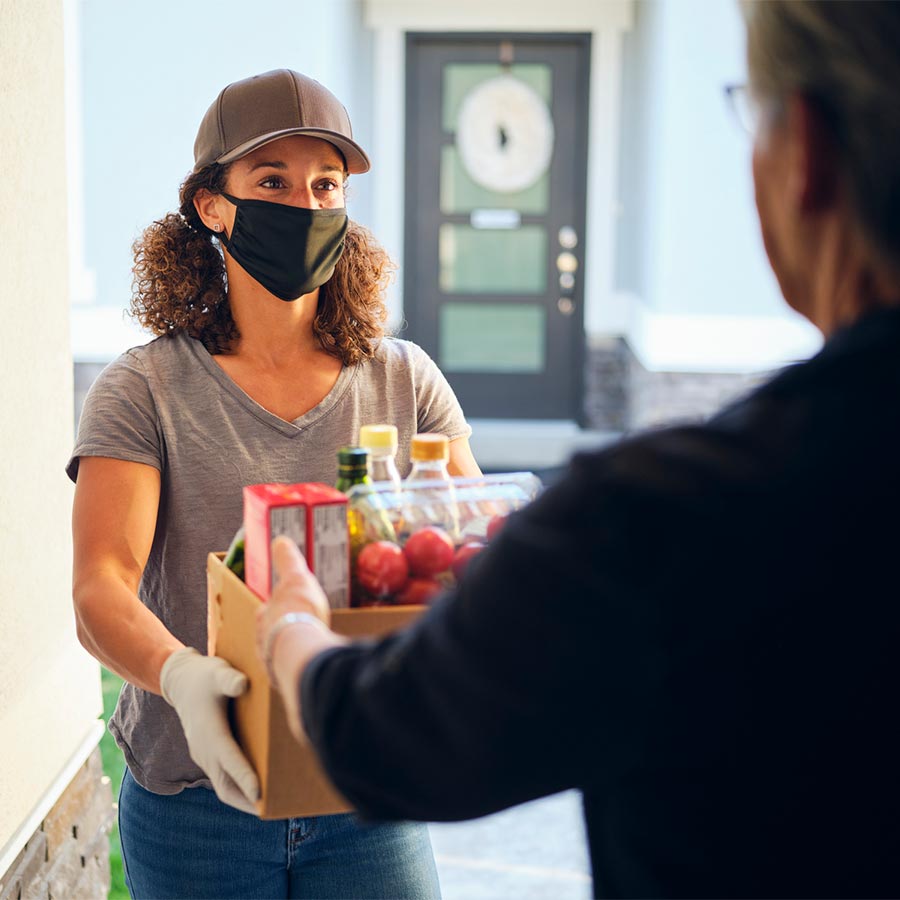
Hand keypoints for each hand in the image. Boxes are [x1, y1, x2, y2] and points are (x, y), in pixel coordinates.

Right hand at [160, 647, 259, 813]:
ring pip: (224, 787)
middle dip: (248, 801)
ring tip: (273, 808)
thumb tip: (243, 684)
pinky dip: (240, 789)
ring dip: (245, 800)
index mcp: (210, 733)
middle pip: (226, 786)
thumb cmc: (206, 676)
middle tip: (276, 811)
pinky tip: (262, 791)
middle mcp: (205, 751)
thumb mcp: (218, 672)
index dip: (244, 778)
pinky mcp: (209, 756)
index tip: (261, 794)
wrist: (182, 682)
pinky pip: (224, 780)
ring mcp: (205, 756)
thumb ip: (229, 679)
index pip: (229, 760)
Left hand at [256, 536, 331, 665]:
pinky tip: (311, 667)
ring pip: (279, 656)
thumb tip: (280, 540)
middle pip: (270, 637)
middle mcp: (264, 642)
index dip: (272, 607)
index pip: (264, 611)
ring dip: (288, 653)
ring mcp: (275, 663)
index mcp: (264, 618)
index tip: (277, 606)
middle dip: (279, 633)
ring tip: (304, 650)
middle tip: (294, 629)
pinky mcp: (289, 680)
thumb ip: (287, 560)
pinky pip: (293, 672)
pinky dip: (300, 668)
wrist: (302, 650)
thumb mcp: (295, 577)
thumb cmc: (297, 612)